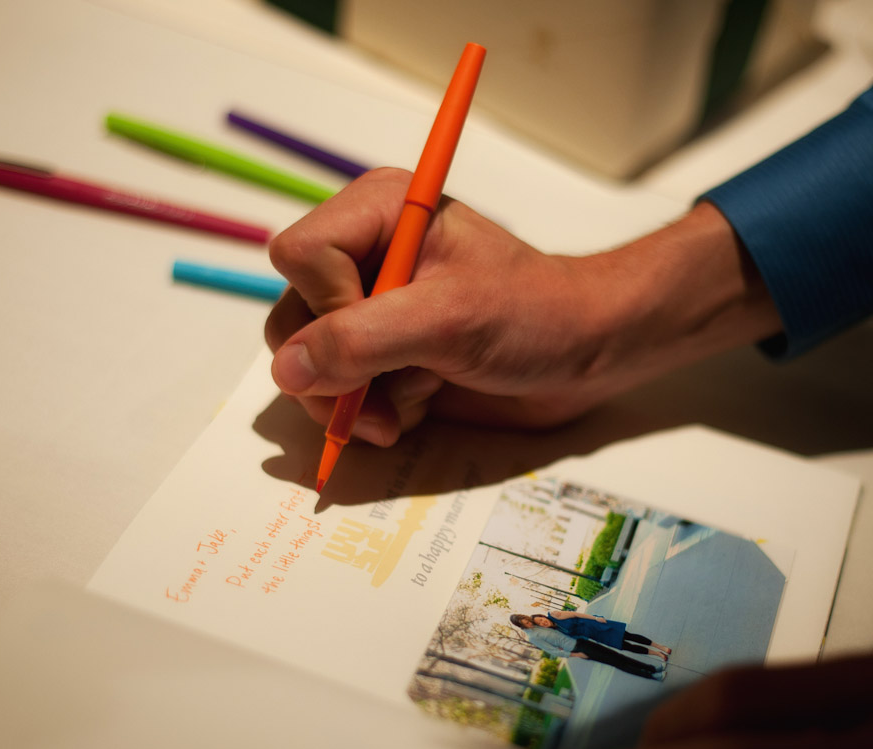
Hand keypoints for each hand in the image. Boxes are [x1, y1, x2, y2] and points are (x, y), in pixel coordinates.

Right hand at [265, 168, 779, 445]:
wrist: (585, 354)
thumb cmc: (534, 316)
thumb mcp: (449, 320)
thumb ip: (361, 340)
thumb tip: (288, 370)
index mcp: (377, 214)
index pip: (299, 256)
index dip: (328, 306)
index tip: (385, 333)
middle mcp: (364, 255)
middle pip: (291, 317)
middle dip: (335, 371)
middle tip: (382, 402)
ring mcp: (371, 308)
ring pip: (309, 364)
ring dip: (356, 400)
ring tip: (412, 403)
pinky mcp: (383, 353)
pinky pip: (340, 390)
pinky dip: (375, 410)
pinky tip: (423, 402)